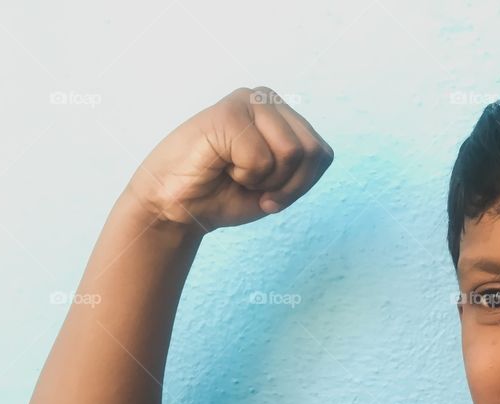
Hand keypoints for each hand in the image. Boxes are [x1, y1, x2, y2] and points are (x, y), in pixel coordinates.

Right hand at [125, 86, 333, 231]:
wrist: (176, 206)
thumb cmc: (224, 194)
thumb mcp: (279, 185)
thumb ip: (304, 166)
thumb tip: (319, 152)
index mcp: (283, 116)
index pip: (323, 155)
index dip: (300, 185)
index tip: (270, 193)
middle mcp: (268, 100)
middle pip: (313, 152)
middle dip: (288, 185)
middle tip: (254, 186)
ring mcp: (248, 100)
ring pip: (293, 153)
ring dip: (267, 180)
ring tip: (238, 173)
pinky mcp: (228, 112)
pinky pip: (262, 158)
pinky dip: (246, 176)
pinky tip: (222, 166)